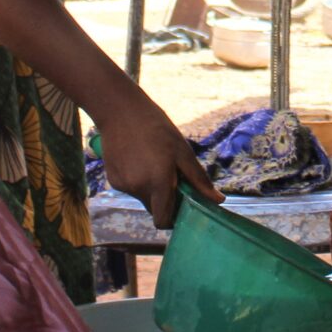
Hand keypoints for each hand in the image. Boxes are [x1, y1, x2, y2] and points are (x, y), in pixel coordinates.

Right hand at [95, 99, 219, 228]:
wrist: (120, 111)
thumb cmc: (157, 128)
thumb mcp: (182, 151)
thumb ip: (199, 179)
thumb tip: (218, 200)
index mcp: (159, 182)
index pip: (163, 220)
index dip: (172, 219)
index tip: (180, 208)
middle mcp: (139, 188)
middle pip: (154, 209)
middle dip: (164, 201)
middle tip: (171, 179)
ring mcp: (123, 185)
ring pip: (142, 198)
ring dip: (150, 189)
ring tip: (152, 162)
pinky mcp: (112, 180)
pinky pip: (130, 188)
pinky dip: (137, 181)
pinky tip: (137, 159)